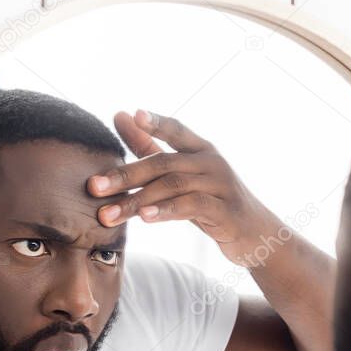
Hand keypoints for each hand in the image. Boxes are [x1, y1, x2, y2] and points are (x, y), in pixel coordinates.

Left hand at [87, 109, 279, 265]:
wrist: (256, 236)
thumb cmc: (213, 202)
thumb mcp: (183, 175)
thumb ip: (152, 146)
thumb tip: (122, 115)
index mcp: (202, 150)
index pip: (176, 129)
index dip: (155, 122)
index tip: (131, 115)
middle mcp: (212, 162)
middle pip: (163, 162)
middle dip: (125, 175)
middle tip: (94, 187)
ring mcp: (221, 185)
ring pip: (173, 186)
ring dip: (137, 200)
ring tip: (109, 214)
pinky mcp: (225, 211)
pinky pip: (192, 206)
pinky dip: (166, 210)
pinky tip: (145, 217)